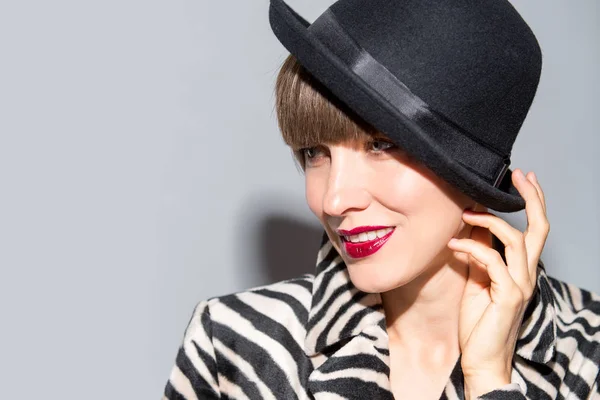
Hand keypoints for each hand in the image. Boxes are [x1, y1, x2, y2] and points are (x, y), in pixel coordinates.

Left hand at [447, 169, 549, 397]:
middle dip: (532, 199)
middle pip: (539, 229)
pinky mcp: (508, 297)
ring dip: (489, 222)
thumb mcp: (477, 280)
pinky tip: (453, 245)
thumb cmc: (478, 321)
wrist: (481, 358)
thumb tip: (473, 228)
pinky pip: (492, 262)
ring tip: (466, 214)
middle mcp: (526, 275)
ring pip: (516, 241)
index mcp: (521, 270)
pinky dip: (472, 248)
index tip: (522, 178)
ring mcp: (520, 285)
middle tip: (520, 175)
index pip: (533, 230)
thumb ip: (480, 255)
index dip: (532, 203)